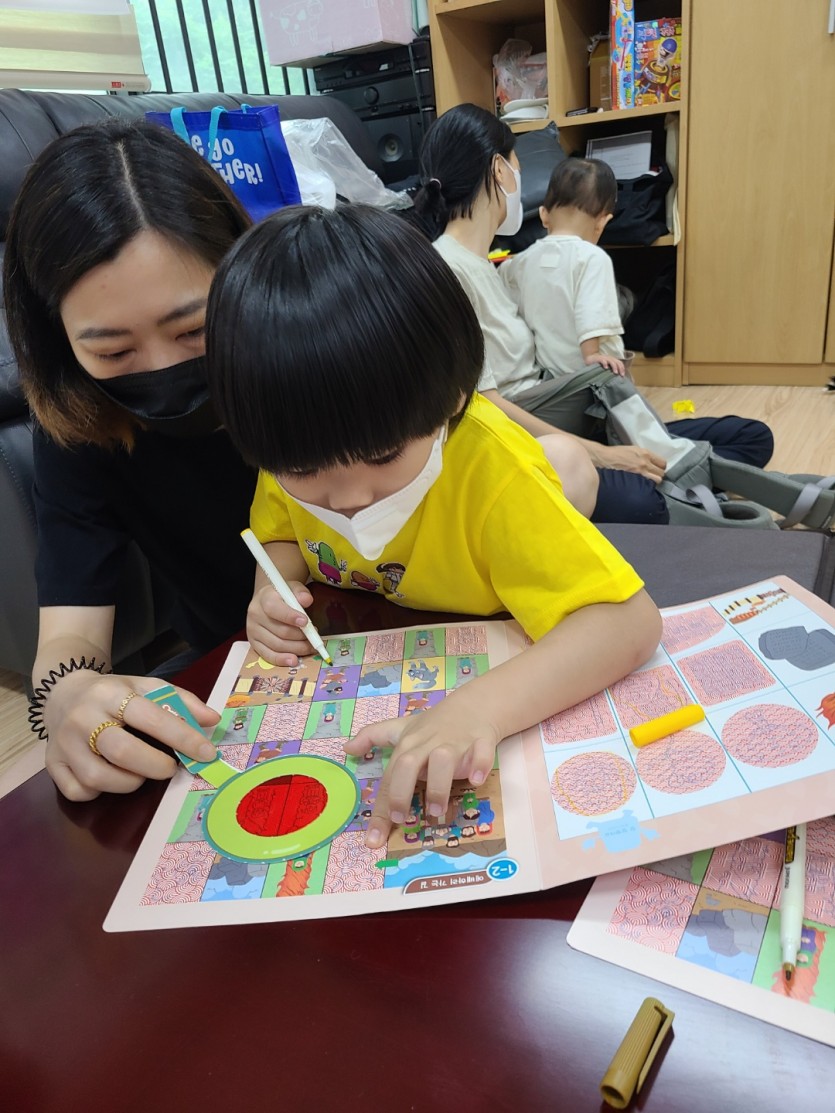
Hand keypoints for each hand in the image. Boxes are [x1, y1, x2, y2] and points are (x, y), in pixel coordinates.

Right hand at [43, 670, 218, 801]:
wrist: (63, 693)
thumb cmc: (114, 693)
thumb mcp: (146, 686)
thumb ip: (180, 702)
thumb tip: (212, 720)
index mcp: (111, 694)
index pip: (151, 717)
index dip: (182, 737)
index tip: (206, 753)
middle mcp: (83, 717)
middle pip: (122, 751)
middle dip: (155, 766)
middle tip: (170, 767)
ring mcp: (63, 743)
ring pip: (98, 777)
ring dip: (129, 782)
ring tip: (141, 772)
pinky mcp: (52, 764)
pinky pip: (78, 791)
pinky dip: (99, 792)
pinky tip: (111, 777)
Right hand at [246, 582, 314, 665]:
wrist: (266, 600)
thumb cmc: (282, 596)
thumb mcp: (292, 588)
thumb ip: (300, 593)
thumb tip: (307, 600)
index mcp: (264, 598)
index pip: (274, 609)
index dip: (290, 616)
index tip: (306, 622)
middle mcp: (255, 615)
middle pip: (280, 631)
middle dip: (300, 637)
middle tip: (314, 638)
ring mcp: (253, 631)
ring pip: (276, 645)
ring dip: (296, 649)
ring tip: (309, 647)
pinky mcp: (253, 643)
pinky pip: (267, 655)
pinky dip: (282, 660)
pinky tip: (294, 660)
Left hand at [344, 700, 500, 848]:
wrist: (473, 706)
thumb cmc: (434, 724)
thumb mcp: (401, 728)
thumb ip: (373, 737)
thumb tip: (346, 748)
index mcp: (408, 745)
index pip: (388, 778)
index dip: (380, 809)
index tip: (373, 839)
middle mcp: (428, 744)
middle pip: (408, 764)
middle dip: (402, 792)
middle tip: (401, 819)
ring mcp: (454, 742)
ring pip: (443, 760)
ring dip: (438, 785)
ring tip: (436, 810)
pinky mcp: (480, 740)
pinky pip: (481, 752)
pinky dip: (479, 765)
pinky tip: (475, 780)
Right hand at [584, 352, 625, 375]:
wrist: (590, 358)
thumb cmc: (599, 364)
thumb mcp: (606, 367)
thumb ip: (611, 370)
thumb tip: (616, 378)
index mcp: (612, 360)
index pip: (620, 363)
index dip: (622, 369)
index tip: (622, 375)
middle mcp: (609, 359)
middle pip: (617, 362)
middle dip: (620, 368)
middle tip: (620, 375)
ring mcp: (604, 358)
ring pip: (611, 361)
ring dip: (614, 367)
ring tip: (615, 372)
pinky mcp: (599, 359)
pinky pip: (603, 360)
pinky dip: (605, 363)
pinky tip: (606, 368)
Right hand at [590, 442, 666, 482]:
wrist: (603, 458)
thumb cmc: (615, 454)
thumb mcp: (632, 449)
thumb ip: (643, 456)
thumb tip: (650, 462)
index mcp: (645, 453)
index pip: (663, 463)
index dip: (660, 467)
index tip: (657, 469)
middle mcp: (645, 462)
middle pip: (661, 473)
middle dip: (658, 475)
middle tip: (652, 476)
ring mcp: (640, 472)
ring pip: (657, 481)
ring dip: (653, 481)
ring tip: (647, 482)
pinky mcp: (634, 480)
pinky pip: (647, 485)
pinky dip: (646, 486)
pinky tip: (641, 486)